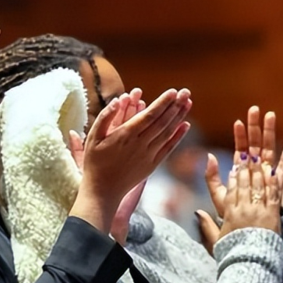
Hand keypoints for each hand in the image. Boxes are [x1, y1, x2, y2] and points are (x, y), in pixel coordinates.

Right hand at [72, 88, 191, 233]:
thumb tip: (118, 100)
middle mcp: (140, 144)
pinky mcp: (152, 165)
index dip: (162, 103)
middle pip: (162, 122)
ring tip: (188, 103)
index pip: (149, 115)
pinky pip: (168, 148)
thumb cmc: (95, 163)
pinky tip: (186, 125)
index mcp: (125, 135)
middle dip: (175, 105)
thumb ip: (105, 117)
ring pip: (167, 133)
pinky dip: (178, 136)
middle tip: (186, 91)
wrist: (102, 191)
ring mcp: (148, 155)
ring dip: (179, 117)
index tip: (173, 91)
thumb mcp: (93, 138)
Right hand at [198, 152, 281, 251]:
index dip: (234, 176)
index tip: (236, 165)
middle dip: (245, 166)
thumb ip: (206, 225)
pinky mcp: (272, 215)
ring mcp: (258, 211)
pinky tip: (272, 171)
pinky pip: (272, 194)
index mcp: (230, 214)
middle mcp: (244, 209)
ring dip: (258, 169)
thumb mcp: (216, 240)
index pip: (231, 189)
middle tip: (248, 153)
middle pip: (244, 183)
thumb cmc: (234, 254)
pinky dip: (271, 182)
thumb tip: (197, 213)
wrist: (252, 265)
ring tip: (260, 157)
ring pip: (257, 185)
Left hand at [205, 105, 282, 219]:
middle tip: (255, 109)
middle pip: (255, 145)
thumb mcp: (219, 196)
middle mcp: (255, 172)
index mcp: (241, 173)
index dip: (239, 136)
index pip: (240, 149)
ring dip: (270, 133)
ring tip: (271, 116)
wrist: (247, 236)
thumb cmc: (232, 218)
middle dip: (255, 128)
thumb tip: (209, 156)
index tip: (237, 121)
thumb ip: (212, 178)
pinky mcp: (278, 186)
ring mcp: (267, 177)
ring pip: (269, 151)